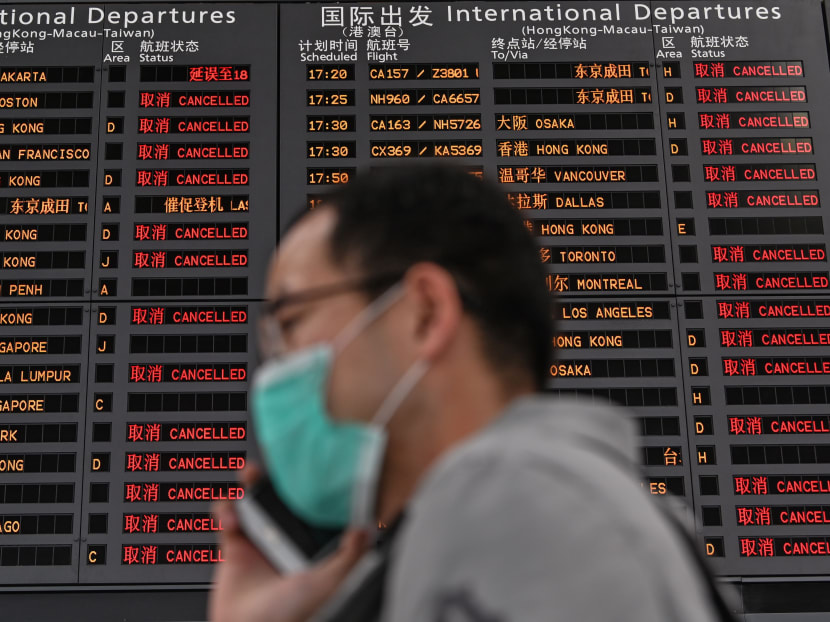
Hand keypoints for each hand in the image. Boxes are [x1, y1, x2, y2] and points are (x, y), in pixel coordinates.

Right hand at [209, 471, 367, 621]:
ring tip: (249, 476)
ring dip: (250, 483)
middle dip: (277, 475)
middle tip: (274, 464)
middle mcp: (288, 538)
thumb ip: (350, 556)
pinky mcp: (236, 546)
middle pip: (282, 494)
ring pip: (255, 498)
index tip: (307, 467)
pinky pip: (227, 516)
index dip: (309, 484)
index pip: (314, 504)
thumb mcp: (329, 583)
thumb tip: (368, 530)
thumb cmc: (291, 615)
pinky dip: (225, 511)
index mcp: (312, 544)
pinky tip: (232, 523)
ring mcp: (262, 540)